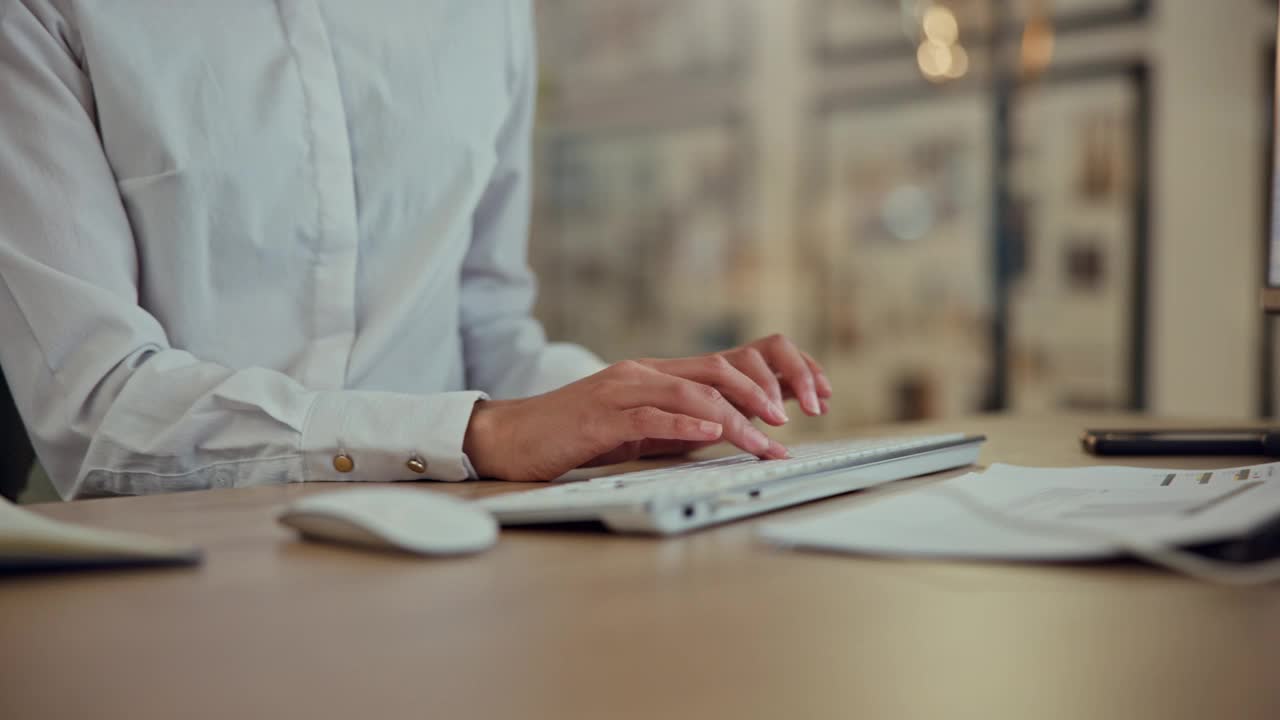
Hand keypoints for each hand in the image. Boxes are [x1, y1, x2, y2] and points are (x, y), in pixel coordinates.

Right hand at [463, 334, 833, 480]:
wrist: (512, 436)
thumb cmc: (575, 436)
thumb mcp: (638, 427)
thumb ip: (678, 423)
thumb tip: (729, 432)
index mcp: (654, 373)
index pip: (722, 366)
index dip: (766, 380)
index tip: (800, 403)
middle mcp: (642, 373)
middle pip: (716, 371)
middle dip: (761, 394)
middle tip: (792, 421)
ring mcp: (620, 391)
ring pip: (691, 392)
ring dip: (734, 418)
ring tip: (764, 440)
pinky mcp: (601, 416)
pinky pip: (651, 415)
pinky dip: (685, 423)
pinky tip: (711, 432)